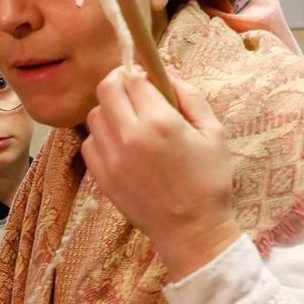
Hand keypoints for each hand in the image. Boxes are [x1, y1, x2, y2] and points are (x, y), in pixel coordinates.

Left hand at [81, 64, 240, 280]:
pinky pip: (89, 142)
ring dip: (110, 109)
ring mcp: (111, 158)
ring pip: (94, 115)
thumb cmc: (209, 182)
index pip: (134, 78)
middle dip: (119, 82)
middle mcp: (129, 136)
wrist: (192, 232)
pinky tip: (121, 144)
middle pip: (106, 89)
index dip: (140, 72)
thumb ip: (190, 96)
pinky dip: (101, 136)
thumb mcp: (214, 133)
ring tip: (129, 119)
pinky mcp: (101, 177)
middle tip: (133, 89)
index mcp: (160, 122)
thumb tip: (167, 70)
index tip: (148, 78)